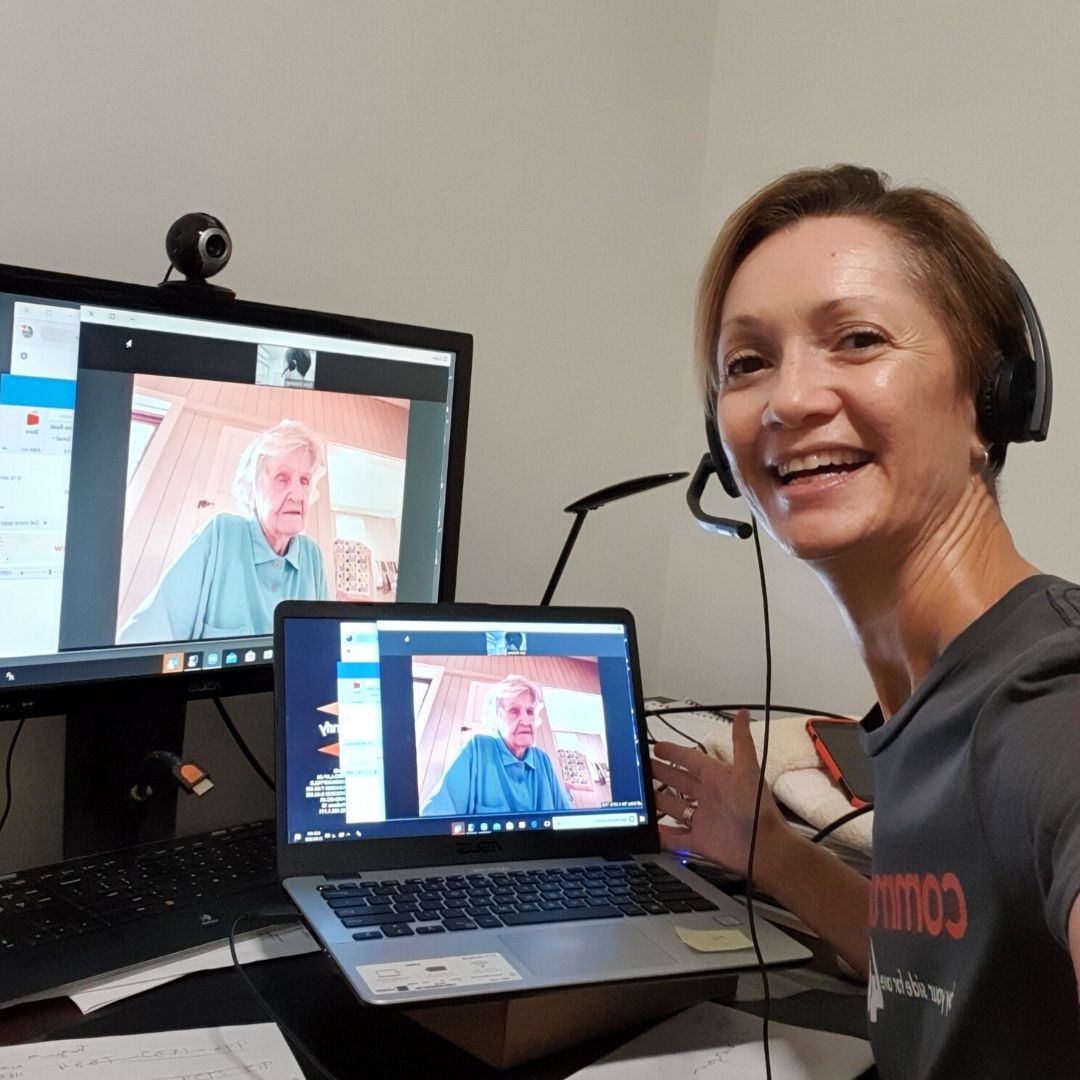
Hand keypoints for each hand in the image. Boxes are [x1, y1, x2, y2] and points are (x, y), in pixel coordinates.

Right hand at [651, 709, 786, 883]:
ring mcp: (703, 819)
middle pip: (679, 781)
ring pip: (674, 807)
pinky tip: (652, 829)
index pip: (690, 760)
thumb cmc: (757, 810)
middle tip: (644, 766)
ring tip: (642, 794)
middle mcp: (709, 797)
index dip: (674, 753)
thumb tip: (742, 713)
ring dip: (659, 800)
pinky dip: (663, 835)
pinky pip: (676, 837)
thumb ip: (741, 742)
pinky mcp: (700, 841)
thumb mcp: (747, 771)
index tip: (658, 747)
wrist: (764, 848)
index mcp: (717, 778)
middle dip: (661, 773)